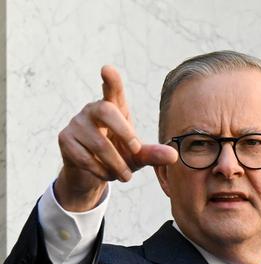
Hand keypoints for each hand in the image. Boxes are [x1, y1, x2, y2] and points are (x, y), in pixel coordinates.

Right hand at [55, 65, 177, 211]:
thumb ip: (153, 154)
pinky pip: (85, 157)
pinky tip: (107, 175)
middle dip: (124, 131)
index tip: (107, 69)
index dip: (112, 80)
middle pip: (106, 110)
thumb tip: (174, 156)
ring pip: (98, 142)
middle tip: (136, 150)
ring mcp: (76, 123)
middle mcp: (93, 110)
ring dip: (116, 163)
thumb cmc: (118, 157)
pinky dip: (101, 171)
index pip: (113, 90)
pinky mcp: (65, 139)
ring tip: (125, 176)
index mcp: (114, 108)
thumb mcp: (138, 156)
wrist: (92, 174)